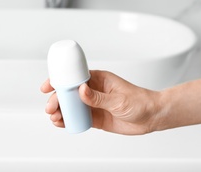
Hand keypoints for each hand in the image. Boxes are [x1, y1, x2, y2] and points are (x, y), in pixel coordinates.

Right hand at [40, 70, 160, 134]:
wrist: (151, 117)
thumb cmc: (139, 101)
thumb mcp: (118, 99)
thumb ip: (98, 97)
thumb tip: (81, 91)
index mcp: (98, 79)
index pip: (74, 77)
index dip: (59, 81)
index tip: (48, 86)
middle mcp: (93, 91)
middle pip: (69, 93)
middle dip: (57, 100)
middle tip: (51, 108)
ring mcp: (93, 104)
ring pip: (71, 106)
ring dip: (61, 111)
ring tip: (55, 118)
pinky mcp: (95, 117)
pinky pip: (78, 118)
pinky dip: (69, 121)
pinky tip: (62, 123)